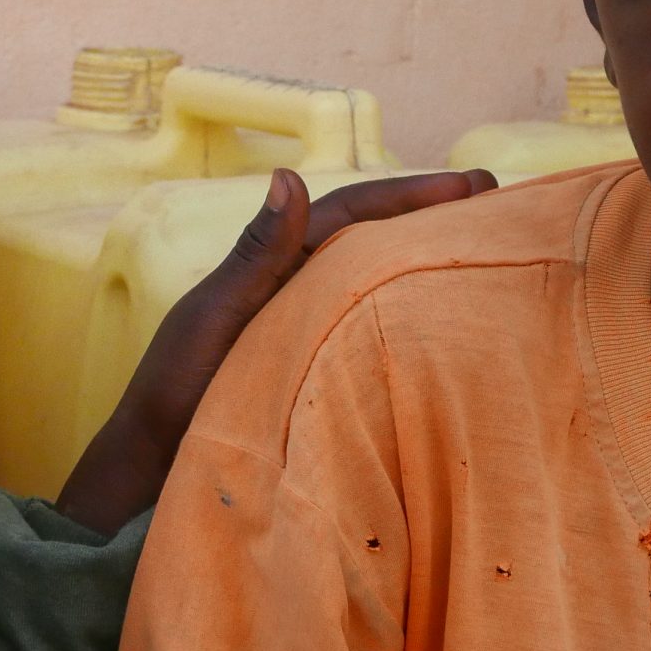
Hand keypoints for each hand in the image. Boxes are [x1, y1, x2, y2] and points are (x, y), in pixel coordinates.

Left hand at [53, 167, 494, 532]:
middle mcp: (293, 292)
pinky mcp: (316, 378)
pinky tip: (448, 332)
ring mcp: (305, 333)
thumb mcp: (215, 320)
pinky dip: (409, 319)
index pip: (351, 215)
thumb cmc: (172, 397)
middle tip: (500, 199)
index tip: (473, 182)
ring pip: (375, 284)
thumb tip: (288, 174)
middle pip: (372, 241)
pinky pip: (372, 336)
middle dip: (432, 217)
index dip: (410, 194)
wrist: (149, 477)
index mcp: (272, 269)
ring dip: (425, 262)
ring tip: (488, 251)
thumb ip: (256, 257)